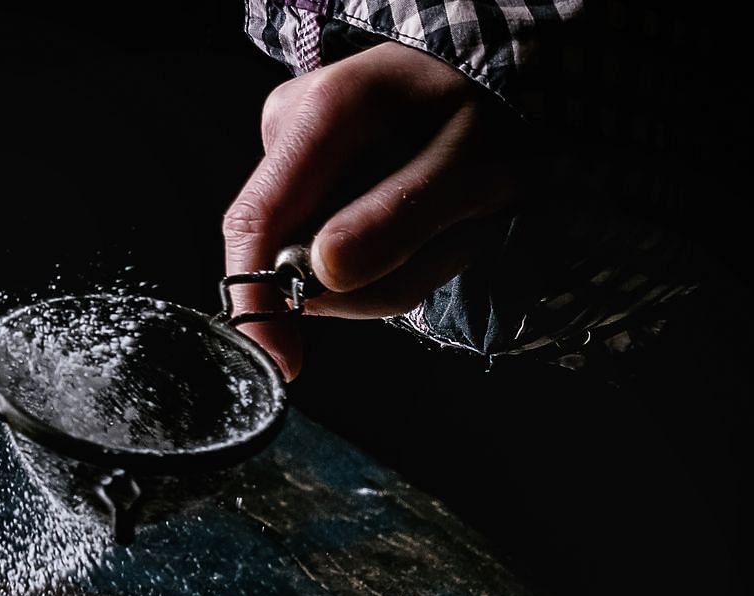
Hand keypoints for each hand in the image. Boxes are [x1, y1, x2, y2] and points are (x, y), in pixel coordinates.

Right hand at [222, 43, 523, 378]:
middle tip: (446, 249)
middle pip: (287, 250)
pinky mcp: (306, 175)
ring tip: (450, 227)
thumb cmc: (490, 112)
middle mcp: (290, 128)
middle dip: (361, 282)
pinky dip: (383, 256)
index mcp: (323, 113)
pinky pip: (328, 247)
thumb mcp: (470, 168)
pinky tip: (425, 223)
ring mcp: (293, 151)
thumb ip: (397, 220)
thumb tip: (320, 275)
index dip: (258, 300)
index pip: (255, 222)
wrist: (498, 76)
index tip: (284, 361)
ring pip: (313, 259)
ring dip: (386, 270)